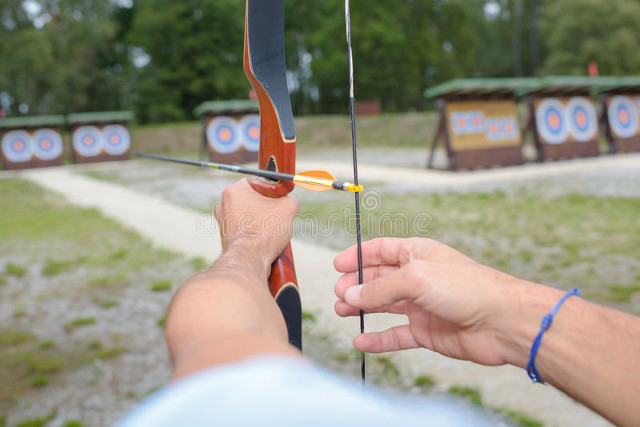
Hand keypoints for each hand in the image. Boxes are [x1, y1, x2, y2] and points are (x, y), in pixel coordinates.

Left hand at [214, 178, 298, 264]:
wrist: (249, 260)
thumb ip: (290, 197)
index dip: (272, 192)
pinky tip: (263, 241)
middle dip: (267, 208)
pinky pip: (246, 230)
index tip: (279, 201)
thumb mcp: (288, 206)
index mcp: (234, 190)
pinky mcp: (226, 237)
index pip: (258, 183)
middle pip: (253, 200)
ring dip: (262, 222)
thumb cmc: (265, 231)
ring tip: (271, 231)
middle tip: (277, 216)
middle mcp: (224, 204)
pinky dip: (255, 234)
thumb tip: (290, 200)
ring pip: (250, 216)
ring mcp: (223, 221)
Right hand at [334, 237, 539, 366]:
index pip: (381, 250)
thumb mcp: (416, 278)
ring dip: (362, 309)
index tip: (337, 265)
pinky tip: (361, 341)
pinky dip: (378, 338)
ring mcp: (422, 305)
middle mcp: (419, 278)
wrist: (502, 322)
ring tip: (342, 313)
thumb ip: (380, 288)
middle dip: (357, 285)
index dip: (358, 256)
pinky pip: (396, 335)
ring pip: (385, 306)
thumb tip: (350, 295)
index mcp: (418, 254)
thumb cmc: (468, 288)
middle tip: (338, 294)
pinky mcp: (427, 331)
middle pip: (379, 279)